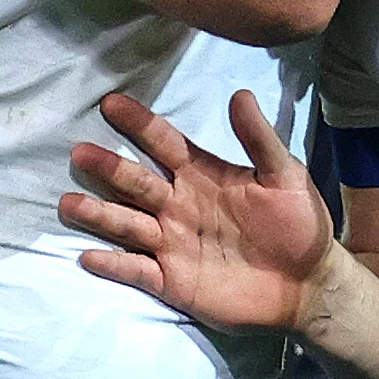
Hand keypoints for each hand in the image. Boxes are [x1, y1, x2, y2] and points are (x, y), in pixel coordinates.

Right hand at [66, 89, 338, 334]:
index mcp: (202, 176)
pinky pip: (136, 271)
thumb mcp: (285, 175)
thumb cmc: (299, 224)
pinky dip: (113, 265)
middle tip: (80, 152)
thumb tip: (239, 94)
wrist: (308, 284)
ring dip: (99, 214)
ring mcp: (172, 244)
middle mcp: (178, 206)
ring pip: (127, 225)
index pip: (163, 143)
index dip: (139, 124)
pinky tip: (89, 256)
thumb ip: (259, 138)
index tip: (111, 103)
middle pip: (136, 183)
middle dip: (108, 168)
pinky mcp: (172, 281)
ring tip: (69, 203)